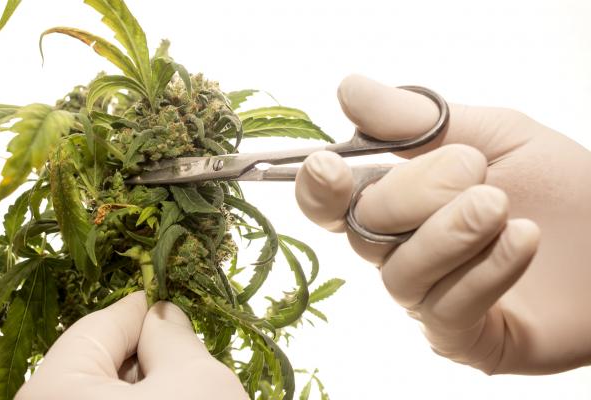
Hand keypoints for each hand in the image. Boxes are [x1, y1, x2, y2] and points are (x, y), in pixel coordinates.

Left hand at [17, 292, 247, 399]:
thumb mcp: (196, 382)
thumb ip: (175, 335)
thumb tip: (164, 315)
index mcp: (54, 390)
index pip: (104, 325)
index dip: (147, 308)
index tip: (177, 300)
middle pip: (103, 363)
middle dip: (150, 355)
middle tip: (192, 359)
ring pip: (110, 394)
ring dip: (151, 388)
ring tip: (190, 393)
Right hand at [295, 75, 590, 373]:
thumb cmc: (558, 186)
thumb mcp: (491, 135)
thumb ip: (417, 119)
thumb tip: (348, 90)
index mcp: (396, 199)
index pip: (330, 202)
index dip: (319, 188)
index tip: (329, 166)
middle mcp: (399, 250)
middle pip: (364, 230)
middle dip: (418, 194)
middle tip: (476, 174)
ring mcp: (427, 297)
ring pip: (400, 273)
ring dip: (453, 233)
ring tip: (502, 207)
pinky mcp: (460, 337)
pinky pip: (447, 309)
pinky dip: (486, 269)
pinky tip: (524, 239)